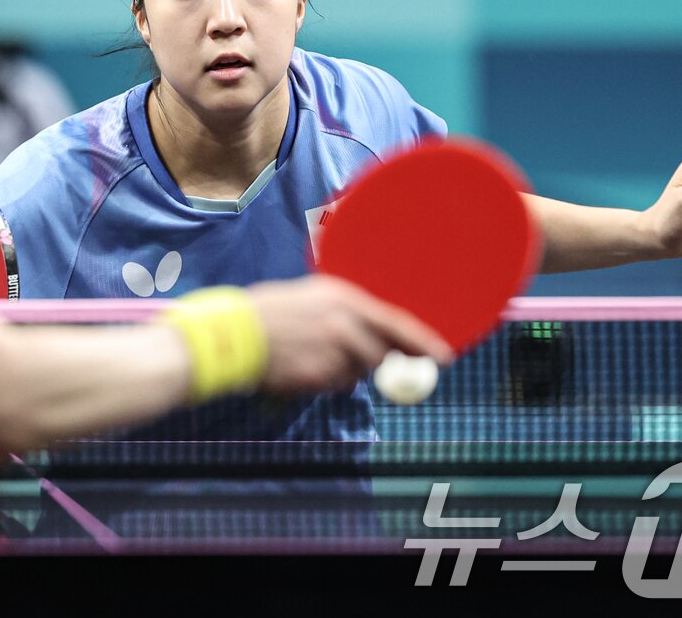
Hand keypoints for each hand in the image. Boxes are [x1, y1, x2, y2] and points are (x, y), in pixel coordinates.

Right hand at [247, 274, 452, 393]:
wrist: (237, 333)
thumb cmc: (272, 312)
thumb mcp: (314, 297)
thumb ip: (348, 312)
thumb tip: (380, 333)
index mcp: (345, 298)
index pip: (397, 322)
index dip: (423, 341)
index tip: (444, 356)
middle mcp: (345, 322)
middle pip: (383, 353)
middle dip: (381, 363)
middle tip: (371, 365)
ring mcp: (334, 350)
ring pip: (358, 372)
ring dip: (344, 371)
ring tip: (312, 355)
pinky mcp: (322, 375)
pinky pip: (336, 384)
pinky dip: (325, 380)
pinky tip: (302, 366)